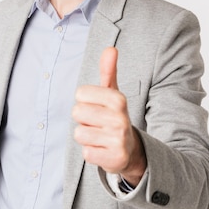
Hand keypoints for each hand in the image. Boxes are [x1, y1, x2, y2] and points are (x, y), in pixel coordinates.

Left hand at [72, 47, 145, 185]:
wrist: (130, 150)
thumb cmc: (114, 116)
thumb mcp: (112, 93)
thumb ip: (108, 70)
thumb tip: (111, 49)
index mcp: (118, 99)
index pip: (80, 93)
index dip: (84, 101)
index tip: (97, 107)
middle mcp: (120, 119)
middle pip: (77, 112)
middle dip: (84, 119)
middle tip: (98, 123)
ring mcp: (118, 140)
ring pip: (79, 133)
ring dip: (86, 136)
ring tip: (100, 136)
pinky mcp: (114, 159)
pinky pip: (86, 153)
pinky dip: (91, 152)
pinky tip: (102, 150)